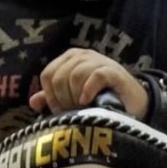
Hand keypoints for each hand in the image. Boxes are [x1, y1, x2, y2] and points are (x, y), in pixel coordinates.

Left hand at [29, 48, 148, 117]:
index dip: (51, 96)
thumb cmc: (101, 100)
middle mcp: (82, 56)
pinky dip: (89, 91)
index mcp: (70, 59)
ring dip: (76, 98)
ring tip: (83, 108)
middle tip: (74, 111)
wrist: (133, 104)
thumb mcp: (74, 98)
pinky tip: (88, 101)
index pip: (47, 75)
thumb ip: (53, 97)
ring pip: (74, 76)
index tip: (62, 111)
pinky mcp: (113, 71)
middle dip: (63, 99)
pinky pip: (95, 76)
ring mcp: (99, 61)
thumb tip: (33, 101)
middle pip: (59, 77)